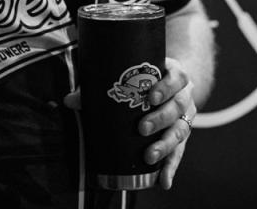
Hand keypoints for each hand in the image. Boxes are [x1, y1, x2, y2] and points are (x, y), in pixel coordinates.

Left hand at [62, 55, 197, 189]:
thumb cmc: (147, 79)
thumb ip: (103, 85)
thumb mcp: (132, 76)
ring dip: (165, 145)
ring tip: (149, 155)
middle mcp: (184, 96)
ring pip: (181, 131)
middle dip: (160, 118)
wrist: (174, 83)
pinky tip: (163, 180)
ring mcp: (185, 117)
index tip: (151, 97)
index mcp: (175, 76)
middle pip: (177, 106)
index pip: (175, 79)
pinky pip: (179, 153)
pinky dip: (171, 168)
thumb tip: (70, 101)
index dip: (165, 87)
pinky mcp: (182, 137)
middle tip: (142, 128)